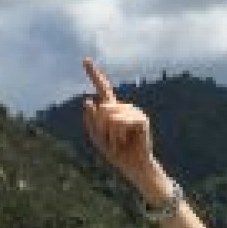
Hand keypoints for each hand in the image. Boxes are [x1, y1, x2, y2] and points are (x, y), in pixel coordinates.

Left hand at [81, 58, 170, 200]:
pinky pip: (120, 122)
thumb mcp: (97, 139)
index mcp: (112, 109)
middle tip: (110, 141)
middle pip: (102, 108)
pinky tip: (125, 142)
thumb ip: (91, 121)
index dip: (94, 74)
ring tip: (119, 142)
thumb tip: (88, 100)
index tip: (85, 60)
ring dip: (109, 134)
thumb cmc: (117, 154)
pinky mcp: (141, 119)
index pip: (103, 89)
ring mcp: (133, 111)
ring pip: (109, 116)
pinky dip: (118, 135)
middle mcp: (123, 107)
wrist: (134, 167)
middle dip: (100, 128)